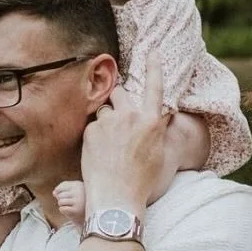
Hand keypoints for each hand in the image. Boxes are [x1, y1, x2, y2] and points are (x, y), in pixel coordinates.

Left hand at [80, 52, 169, 214]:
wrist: (117, 199)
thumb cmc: (142, 183)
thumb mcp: (159, 155)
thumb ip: (156, 131)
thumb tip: (159, 118)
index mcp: (151, 122)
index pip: (155, 87)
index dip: (154, 67)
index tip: (153, 51)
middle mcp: (131, 117)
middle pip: (120, 92)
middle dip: (117, 100)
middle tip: (117, 119)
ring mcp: (109, 123)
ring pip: (104, 110)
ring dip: (105, 120)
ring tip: (109, 146)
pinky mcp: (92, 131)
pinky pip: (93, 126)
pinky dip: (95, 136)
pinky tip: (99, 154)